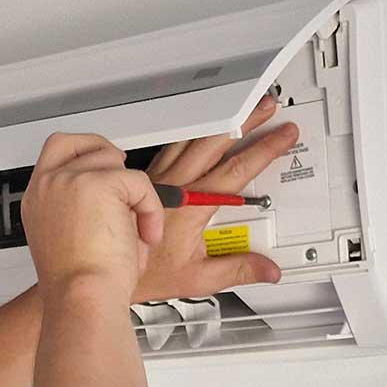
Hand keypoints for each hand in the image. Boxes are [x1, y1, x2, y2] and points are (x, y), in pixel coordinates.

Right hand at [20, 132, 162, 302]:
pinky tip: (145, 236)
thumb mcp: (73, 242)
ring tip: (136, 232)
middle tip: (130, 185)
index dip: (86, 155)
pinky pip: (139, 183)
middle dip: (110, 157)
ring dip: (135, 196)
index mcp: (38, 200)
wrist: (83, 298)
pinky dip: (151, 210)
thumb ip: (86, 212)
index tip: (107, 171)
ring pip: (115, 163)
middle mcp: (48, 185)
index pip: (56, 153)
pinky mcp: (98, 183)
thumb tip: (121, 200)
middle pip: (80, 143)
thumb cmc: (80, 287)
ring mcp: (69, 180)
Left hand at [132, 96, 299, 303]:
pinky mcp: (148, 179)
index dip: (264, 150)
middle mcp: (176, 187)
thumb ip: (237, 270)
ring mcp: (160, 179)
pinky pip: (172, 147)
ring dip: (219, 122)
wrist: (104, 271)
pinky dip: (190, 133)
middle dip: (245, 121)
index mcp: (192, 208)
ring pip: (193, 139)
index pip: (236, 171)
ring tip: (240, 110)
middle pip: (216, 143)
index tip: (282, 136)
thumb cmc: (143, 275)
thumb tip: (267, 269)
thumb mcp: (197, 279)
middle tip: (265, 107)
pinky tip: (199, 127)